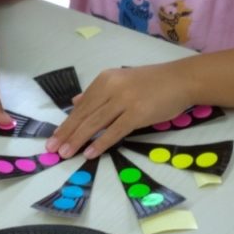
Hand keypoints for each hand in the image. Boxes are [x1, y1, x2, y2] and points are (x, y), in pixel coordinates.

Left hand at [45, 64, 191, 158]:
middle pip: (84, 115)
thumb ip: (98, 92)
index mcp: (105, 79)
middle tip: (52, 149)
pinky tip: (89, 153)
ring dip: (78, 140)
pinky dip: (100, 143)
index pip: (81, 105)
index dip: (66, 123)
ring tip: (65, 153)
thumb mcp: (121, 80)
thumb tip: (75, 101)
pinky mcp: (137, 114)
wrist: (182, 80)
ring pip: (95, 123)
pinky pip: (114, 131)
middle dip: (66, 133)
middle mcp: (112, 87)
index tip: (54, 137)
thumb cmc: (153, 82)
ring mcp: (124, 100)